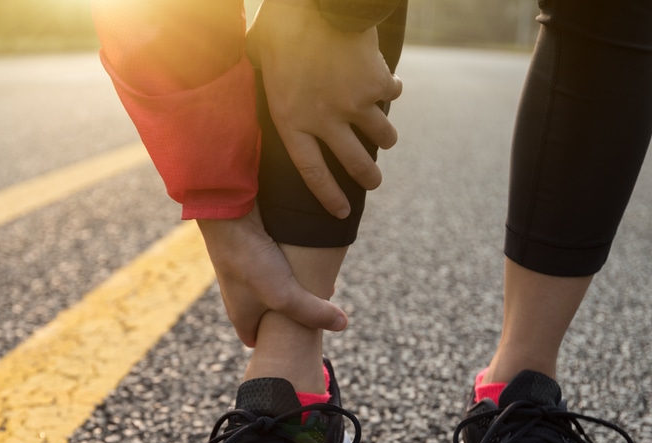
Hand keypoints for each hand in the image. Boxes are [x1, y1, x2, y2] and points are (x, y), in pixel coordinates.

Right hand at [197, 208, 347, 346]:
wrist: (228, 216)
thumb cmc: (250, 262)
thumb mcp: (286, 295)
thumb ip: (313, 312)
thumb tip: (342, 324)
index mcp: (240, 315)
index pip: (255, 340)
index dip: (274, 345)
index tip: (296, 343)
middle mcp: (239, 296)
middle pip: (267, 314)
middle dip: (290, 315)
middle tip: (314, 311)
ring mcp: (243, 273)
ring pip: (271, 289)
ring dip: (292, 288)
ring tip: (315, 284)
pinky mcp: (249, 251)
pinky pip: (271, 266)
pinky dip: (288, 266)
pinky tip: (306, 258)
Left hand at [248, 0, 402, 218]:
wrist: (319, 3)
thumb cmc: (283, 25)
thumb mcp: (262, 58)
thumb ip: (269, 80)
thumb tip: (261, 83)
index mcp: (291, 120)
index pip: (312, 173)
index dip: (329, 196)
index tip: (342, 212)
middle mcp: (324, 121)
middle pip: (355, 164)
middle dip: (369, 178)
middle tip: (374, 183)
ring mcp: (354, 105)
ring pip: (382, 137)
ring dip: (386, 138)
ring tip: (385, 139)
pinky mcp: (376, 85)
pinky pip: (390, 95)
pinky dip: (390, 89)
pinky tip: (386, 84)